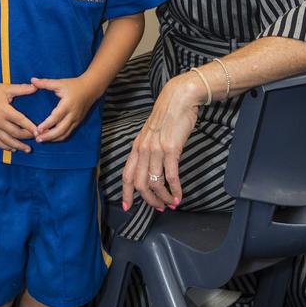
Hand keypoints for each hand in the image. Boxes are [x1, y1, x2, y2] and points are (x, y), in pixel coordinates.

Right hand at [0, 79, 37, 152]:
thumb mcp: (7, 88)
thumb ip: (22, 89)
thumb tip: (36, 87)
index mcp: (4, 110)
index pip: (20, 121)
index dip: (30, 127)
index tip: (39, 132)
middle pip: (15, 133)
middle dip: (27, 137)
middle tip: (37, 138)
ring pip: (7, 141)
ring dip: (18, 146)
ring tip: (28, 149)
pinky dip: (5, 147)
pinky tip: (13, 149)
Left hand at [31, 75, 97, 141]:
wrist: (91, 89)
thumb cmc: (74, 85)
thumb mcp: (60, 83)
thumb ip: (45, 83)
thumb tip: (32, 80)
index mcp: (67, 105)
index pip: (56, 117)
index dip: (47, 124)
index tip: (38, 129)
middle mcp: (72, 115)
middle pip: (61, 130)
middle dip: (49, 136)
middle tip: (37, 139)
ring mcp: (76, 120)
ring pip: (65, 134)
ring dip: (53, 139)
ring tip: (41, 140)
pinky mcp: (78, 123)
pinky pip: (68, 133)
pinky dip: (59, 137)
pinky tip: (51, 138)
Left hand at [122, 76, 199, 211]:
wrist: (179, 99)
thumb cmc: (168, 116)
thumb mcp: (152, 134)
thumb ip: (149, 150)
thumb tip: (152, 168)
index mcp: (136, 147)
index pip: (126, 175)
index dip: (126, 194)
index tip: (128, 207)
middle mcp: (143, 150)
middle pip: (140, 184)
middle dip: (149, 200)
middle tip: (158, 208)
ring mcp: (156, 150)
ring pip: (155, 183)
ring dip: (163, 198)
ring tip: (171, 203)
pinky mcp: (171, 150)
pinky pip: (171, 176)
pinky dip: (175, 190)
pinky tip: (179, 196)